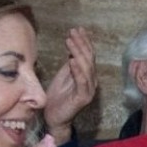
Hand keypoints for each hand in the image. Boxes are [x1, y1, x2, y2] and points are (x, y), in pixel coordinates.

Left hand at [44, 27, 97, 143]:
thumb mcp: (63, 76)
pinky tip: (71, 60)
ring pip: (86, 68)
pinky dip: (77, 70)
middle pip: (89, 59)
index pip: (88, 56)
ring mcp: (88, 90)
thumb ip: (70, 65)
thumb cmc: (57, 97)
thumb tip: (72, 50)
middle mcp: (91, 82)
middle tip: (73, 31)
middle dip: (81, 44)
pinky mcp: (83, 98)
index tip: (77, 29)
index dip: (84, 42)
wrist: (54, 117)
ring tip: (69, 41)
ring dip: (78, 53)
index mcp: (87, 76)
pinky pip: (82, 82)